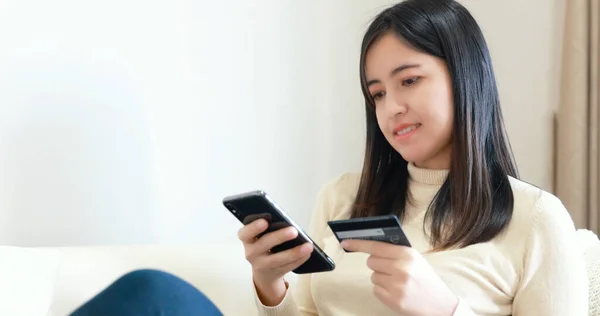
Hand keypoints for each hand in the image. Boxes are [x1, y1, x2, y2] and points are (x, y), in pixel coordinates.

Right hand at [237, 218, 312, 304]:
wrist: (263, 269)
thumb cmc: (264, 243)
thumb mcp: (260, 236)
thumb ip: (269, 228)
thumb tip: (286, 222)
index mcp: (247, 239)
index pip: (245, 233)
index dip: (254, 227)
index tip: (265, 221)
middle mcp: (251, 252)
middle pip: (264, 244)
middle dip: (280, 237)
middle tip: (294, 231)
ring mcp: (261, 265)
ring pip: (278, 259)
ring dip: (294, 252)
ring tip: (308, 245)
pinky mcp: (274, 273)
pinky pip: (288, 267)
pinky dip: (299, 260)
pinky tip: (307, 253)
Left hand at [342, 239, 457, 315]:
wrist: (441, 306)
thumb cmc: (426, 280)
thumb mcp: (416, 260)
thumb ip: (396, 252)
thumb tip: (372, 245)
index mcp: (407, 255)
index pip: (376, 246)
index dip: (358, 244)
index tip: (346, 241)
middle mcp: (401, 268)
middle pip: (371, 261)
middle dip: (378, 264)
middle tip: (391, 269)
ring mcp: (396, 285)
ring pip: (373, 276)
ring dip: (382, 278)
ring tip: (398, 283)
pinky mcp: (392, 300)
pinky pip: (375, 289)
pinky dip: (383, 290)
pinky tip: (397, 292)